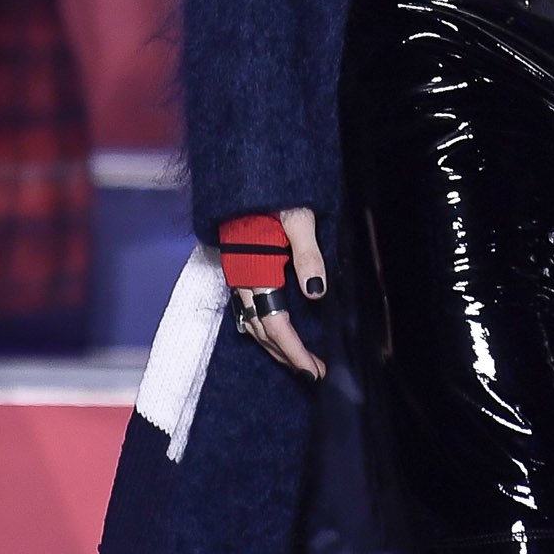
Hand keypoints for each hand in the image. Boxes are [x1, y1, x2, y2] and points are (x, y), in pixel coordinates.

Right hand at [232, 208, 327, 379]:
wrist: (245, 179)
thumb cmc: (275, 197)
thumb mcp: (299, 219)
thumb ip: (308, 255)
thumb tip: (316, 295)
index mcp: (257, 271)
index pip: (275, 324)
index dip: (294, 350)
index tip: (313, 370)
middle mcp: (242, 280)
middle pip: (263, 332)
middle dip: (288, 356)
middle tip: (314, 374)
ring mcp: (238, 278)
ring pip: (253, 326)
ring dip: (276, 349)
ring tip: (300, 363)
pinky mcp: (239, 274)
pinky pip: (249, 313)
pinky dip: (264, 332)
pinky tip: (276, 338)